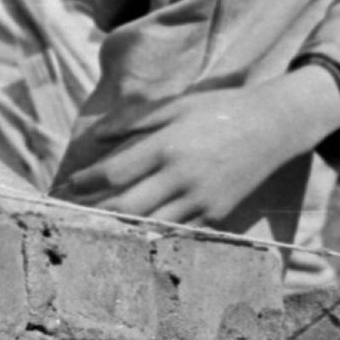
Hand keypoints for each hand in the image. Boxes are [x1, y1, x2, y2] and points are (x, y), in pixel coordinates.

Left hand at [51, 68, 339, 226]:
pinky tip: (132, 234)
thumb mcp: (176, 105)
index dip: (87, 183)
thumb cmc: (219, 110)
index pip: (115, 173)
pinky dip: (151, 234)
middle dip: (94, 211)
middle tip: (71, 213)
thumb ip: (133, 121)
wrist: (271, 127)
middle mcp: (181, 176)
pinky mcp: (214, 214)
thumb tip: (96, 138)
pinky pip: (175, 232)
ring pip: (148, 225)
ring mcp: (199, 199)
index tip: (69, 186)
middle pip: (125, 207)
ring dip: (118, 228)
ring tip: (93, 227)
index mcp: (168, 146)